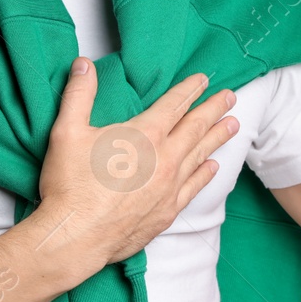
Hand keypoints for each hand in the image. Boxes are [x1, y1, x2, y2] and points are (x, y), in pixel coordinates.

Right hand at [33, 61, 239, 266]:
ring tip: (233, 125)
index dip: (190, 89)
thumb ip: (78, 94)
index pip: (175, 104)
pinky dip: (205, 174)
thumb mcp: (67, 131)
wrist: (75, 237)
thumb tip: (83, 64)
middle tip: (230, 97)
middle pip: (196, 128)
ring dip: (217, 138)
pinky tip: (213, 167)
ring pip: (200, 156)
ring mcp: (169, 187)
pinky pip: (193, 187)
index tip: (204, 80)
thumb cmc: (70, 185)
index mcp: (144, 135)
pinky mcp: (167, 211)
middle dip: (214, 109)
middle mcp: (164, 159)